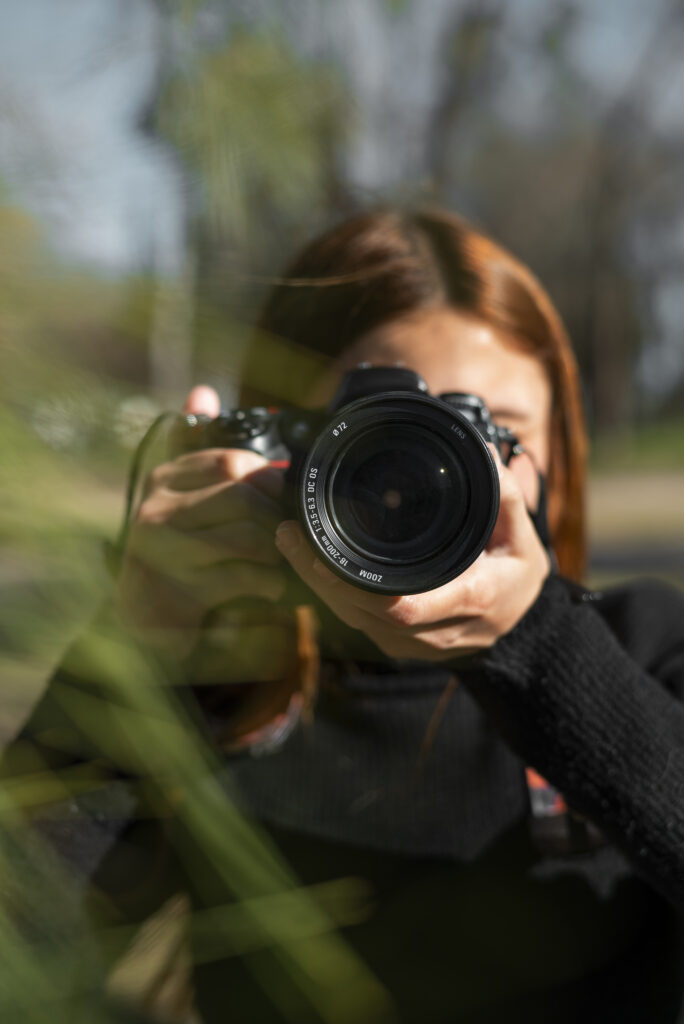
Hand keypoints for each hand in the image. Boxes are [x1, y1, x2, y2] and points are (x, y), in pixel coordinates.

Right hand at [112, 386, 296, 682]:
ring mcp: (166, 550)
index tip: (282, 496)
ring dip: (275, 551)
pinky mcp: (179, 588)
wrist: (147, 612)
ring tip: (281, 559)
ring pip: (245, 538)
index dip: (267, 478)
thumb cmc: (178, 546)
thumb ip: (198, 450)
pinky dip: (269, 583)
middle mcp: (158, 508)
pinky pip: (242, 578)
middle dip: (275, 516)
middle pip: (241, 497)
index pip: (229, 462)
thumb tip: (202, 392)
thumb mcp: (184, 494)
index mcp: (165, 478)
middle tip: (289, 532)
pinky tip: (271, 586)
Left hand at [274, 454, 550, 661]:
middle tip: (289, 534)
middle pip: (365, 613)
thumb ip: (506, 495)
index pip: (406, 607)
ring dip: (316, 584)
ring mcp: (412, 644)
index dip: (360, 587)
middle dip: (320, 577)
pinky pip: (355, 622)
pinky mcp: (396, 645)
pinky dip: (329, 593)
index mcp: (468, 600)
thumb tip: (480, 451)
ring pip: (353, 620)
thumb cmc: (516, 576)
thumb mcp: (523, 536)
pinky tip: (308, 562)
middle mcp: (435, 631)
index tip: (325, 557)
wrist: (519, 627)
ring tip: (288, 541)